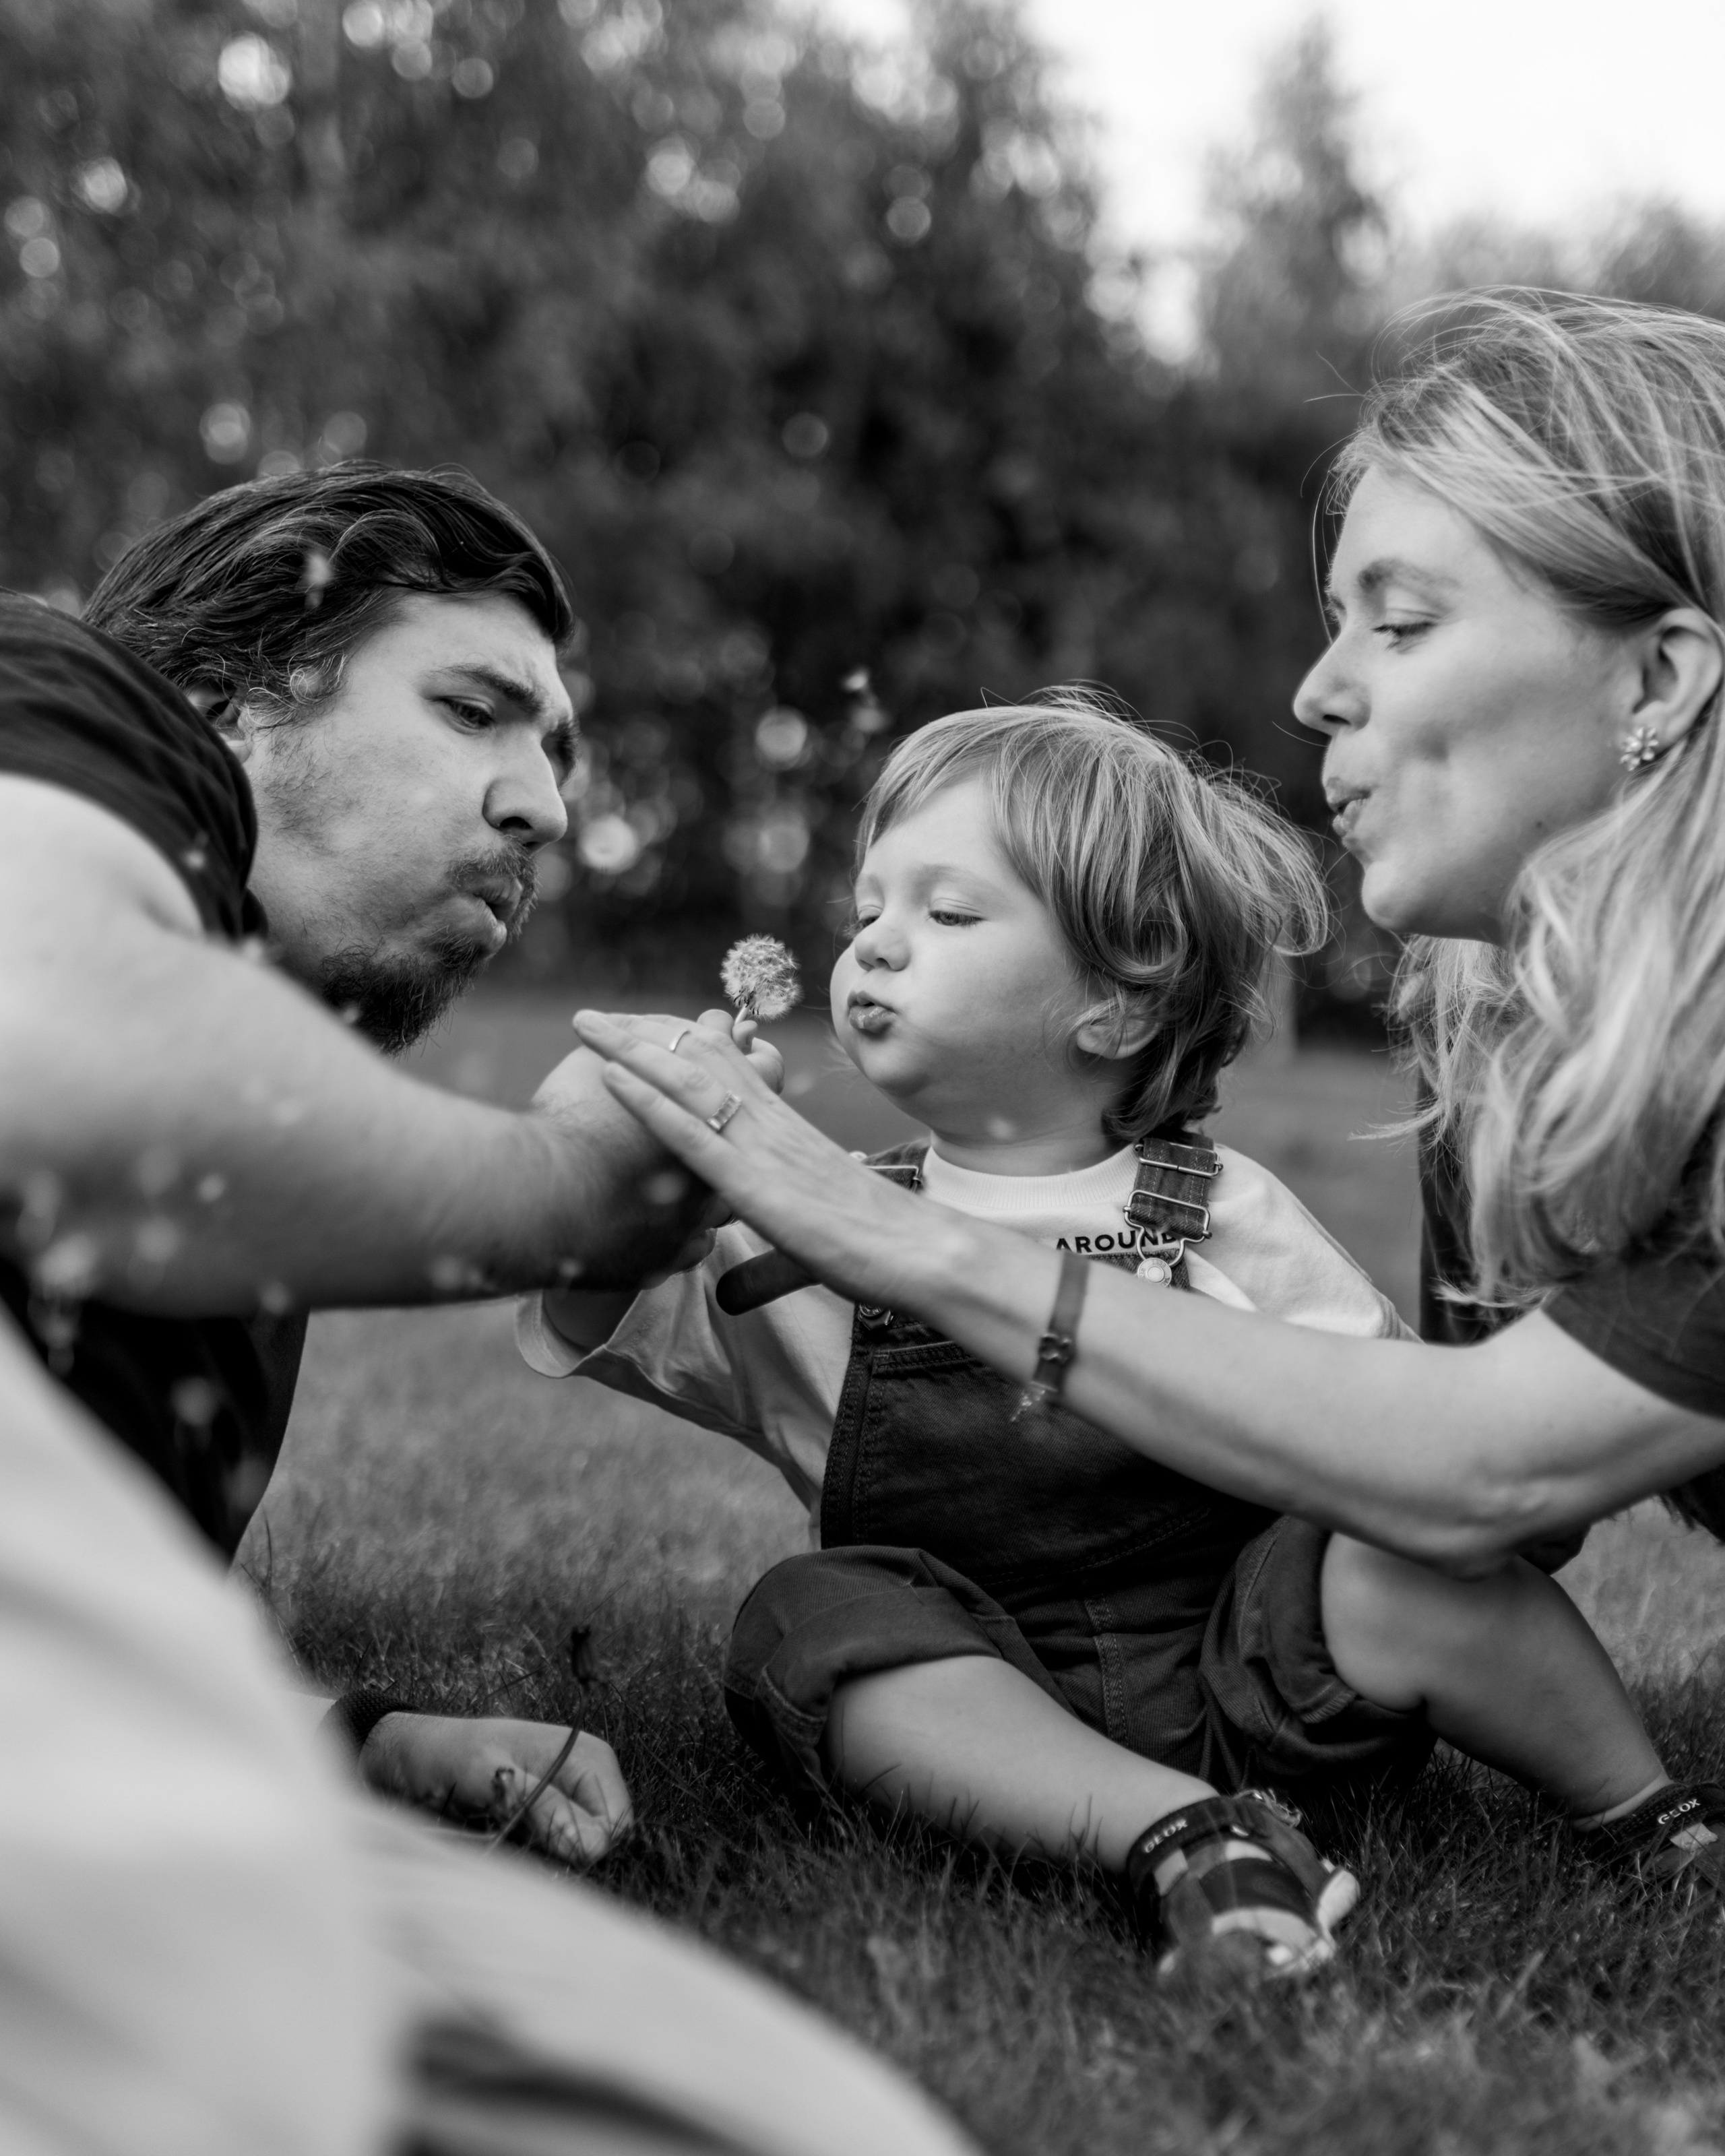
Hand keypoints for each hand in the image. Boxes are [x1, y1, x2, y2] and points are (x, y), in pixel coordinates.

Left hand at [359, 1711, 632, 1865]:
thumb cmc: (450, 1754)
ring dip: (544, 1862)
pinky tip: (503, 1849)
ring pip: (577, 1856)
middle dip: (564, 1856)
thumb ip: (542, 1806)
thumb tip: (592, 1848)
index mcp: (589, 1758)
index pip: (616, 1825)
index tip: (543, 1852)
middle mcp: (586, 1782)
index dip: (586, 1848)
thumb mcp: (492, 1775)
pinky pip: (553, 1858)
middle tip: (515, 1846)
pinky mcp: (544, 1825)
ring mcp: (566, 1805)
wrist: (412, 1757)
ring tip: (503, 1844)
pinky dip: (531, 1862)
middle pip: (601, 1843)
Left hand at [569, 1009, 921, 1310]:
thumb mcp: (809, 1247)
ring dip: (629, 1050)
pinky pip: (689, 1132)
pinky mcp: (751, 1181)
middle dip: (641, 1035)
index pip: (729, 1069)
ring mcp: (759, 1147)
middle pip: (697, 1062)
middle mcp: (769, 1124)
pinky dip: (646, 1102)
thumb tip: (730, 1294)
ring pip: (685, 1084)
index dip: (683, 1044)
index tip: (644, 1026)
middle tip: (592, 1015)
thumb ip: (764, 1267)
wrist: (918, 1252)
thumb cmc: (879, 1249)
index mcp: (785, 1131)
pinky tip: (611, 1078)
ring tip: (584, 1024)